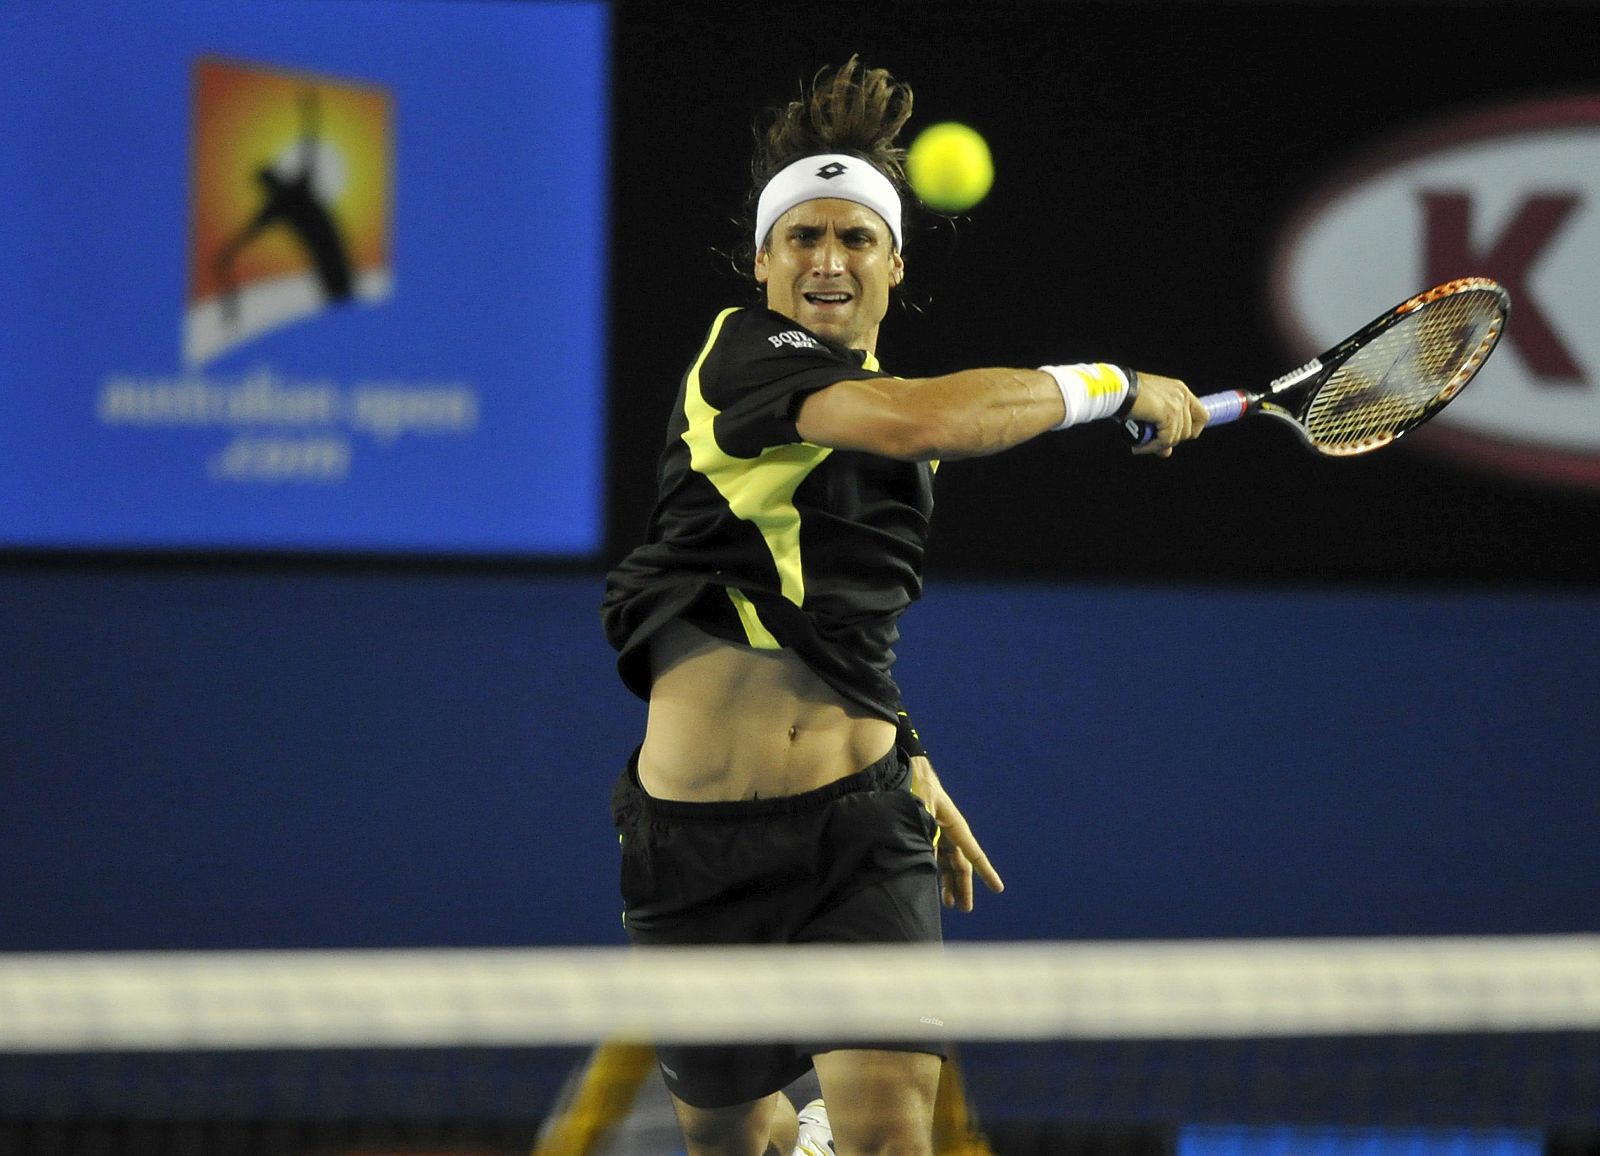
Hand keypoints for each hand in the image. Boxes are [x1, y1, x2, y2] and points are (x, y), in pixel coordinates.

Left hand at [908, 755, 1003, 910]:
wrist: (907, 771)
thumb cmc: (918, 787)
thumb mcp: (923, 811)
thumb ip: (928, 835)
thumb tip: (931, 860)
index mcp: (955, 826)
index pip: (974, 855)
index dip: (986, 873)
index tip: (998, 889)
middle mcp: (950, 831)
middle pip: (960, 864)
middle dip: (963, 887)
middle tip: (965, 908)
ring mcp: (939, 830)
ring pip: (947, 862)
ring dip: (948, 882)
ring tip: (948, 903)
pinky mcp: (926, 830)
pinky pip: (934, 854)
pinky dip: (934, 869)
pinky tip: (932, 883)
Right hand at [1127, 372, 1207, 456]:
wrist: (1118, 389)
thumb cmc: (1126, 395)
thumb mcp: (1149, 412)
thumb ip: (1161, 429)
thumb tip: (1166, 452)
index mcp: (1180, 390)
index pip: (1201, 415)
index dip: (1192, 430)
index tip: (1175, 438)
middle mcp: (1182, 396)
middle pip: (1188, 431)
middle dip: (1170, 440)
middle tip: (1152, 443)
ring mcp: (1177, 405)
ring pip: (1177, 437)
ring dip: (1158, 445)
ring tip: (1142, 445)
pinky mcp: (1170, 414)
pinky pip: (1166, 440)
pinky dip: (1152, 447)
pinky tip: (1139, 446)